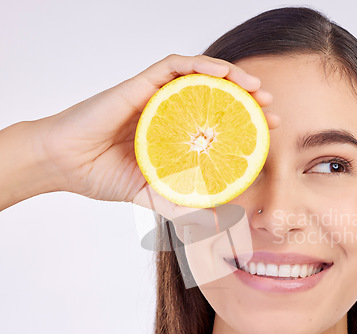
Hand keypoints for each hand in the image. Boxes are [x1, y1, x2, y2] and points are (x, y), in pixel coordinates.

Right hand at [33, 54, 279, 219]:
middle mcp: (168, 110)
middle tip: (270, 110)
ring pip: (200, 75)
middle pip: (215, 96)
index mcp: (173, 132)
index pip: (216, 121)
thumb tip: (217, 222)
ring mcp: (155, 96)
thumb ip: (182, 205)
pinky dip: (201, 66)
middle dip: (248, 99)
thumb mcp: (153, 195)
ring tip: (256, 88)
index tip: (267, 131)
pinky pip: (173, 66)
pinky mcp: (139, 85)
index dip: (245, 123)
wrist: (63, 165)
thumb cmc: (101, 175)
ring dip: (232, 77)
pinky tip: (223, 74)